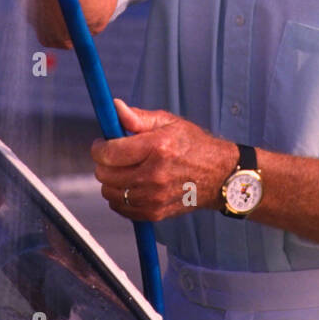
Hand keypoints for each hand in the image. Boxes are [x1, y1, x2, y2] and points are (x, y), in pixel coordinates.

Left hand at [91, 98, 235, 221]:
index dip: (99, 147)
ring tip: (125, 170)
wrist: (219, 175)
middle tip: (115, 156)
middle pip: (105, 174)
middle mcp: (154, 174)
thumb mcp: (168, 123)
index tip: (102, 144)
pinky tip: (132, 185)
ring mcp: (154, 197)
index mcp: (157, 147)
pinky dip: (120, 197)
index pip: (109, 152)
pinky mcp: (155, 212)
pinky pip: (120, 207)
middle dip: (104, 163)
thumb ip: (138, 117)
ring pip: (109, 192)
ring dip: (111, 180)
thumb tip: (114, 107)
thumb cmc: (193, 145)